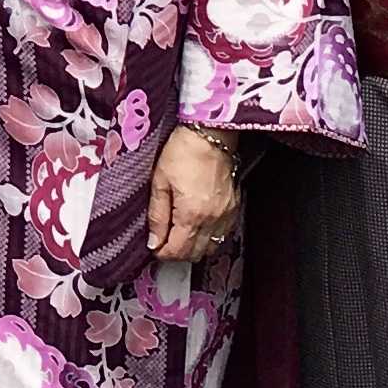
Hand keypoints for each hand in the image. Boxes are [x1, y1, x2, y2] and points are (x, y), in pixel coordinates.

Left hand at [146, 126, 243, 263]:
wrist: (210, 134)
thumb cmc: (182, 152)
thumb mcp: (160, 181)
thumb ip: (157, 215)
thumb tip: (153, 242)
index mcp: (191, 214)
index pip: (178, 250)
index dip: (163, 253)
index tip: (154, 247)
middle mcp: (212, 219)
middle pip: (195, 254)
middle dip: (177, 253)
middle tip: (164, 242)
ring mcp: (226, 214)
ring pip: (211, 247)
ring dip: (195, 247)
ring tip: (180, 234)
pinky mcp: (234, 206)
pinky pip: (223, 234)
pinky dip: (210, 236)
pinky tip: (198, 225)